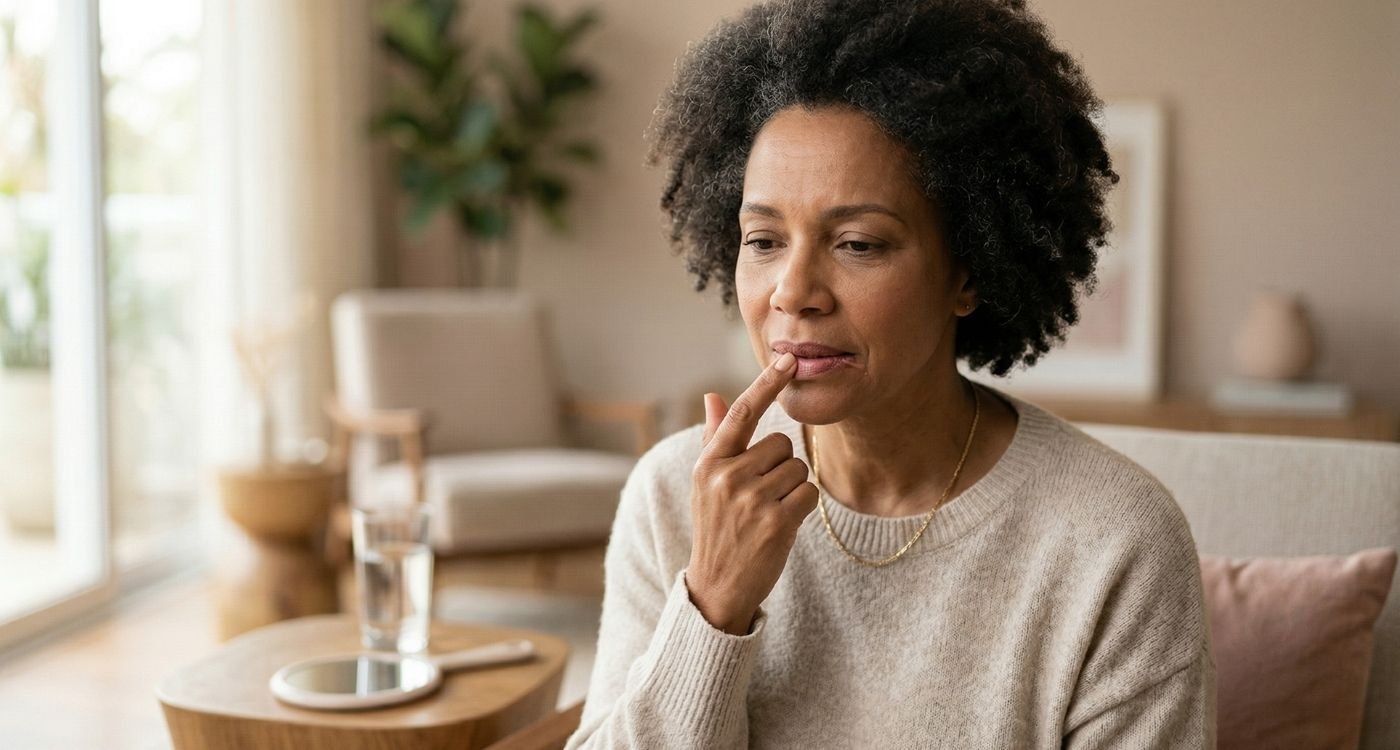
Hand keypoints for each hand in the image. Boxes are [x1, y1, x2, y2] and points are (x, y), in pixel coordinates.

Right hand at [686, 352, 819, 634]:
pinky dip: (803, 507)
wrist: (717, 586)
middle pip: (782, 444)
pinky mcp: (776, 522)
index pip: (742, 413)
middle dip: (780, 467)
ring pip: (798, 469)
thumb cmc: (717, 529)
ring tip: (768, 514)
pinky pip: (809, 493)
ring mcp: (751, 500)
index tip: (788, 360)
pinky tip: (782, 525)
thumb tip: (712, 397)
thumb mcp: (706, 484)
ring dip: (792, 489)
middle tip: (761, 497)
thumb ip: (716, 440)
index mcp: (709, 463)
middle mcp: (727, 477)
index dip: (767, 384)